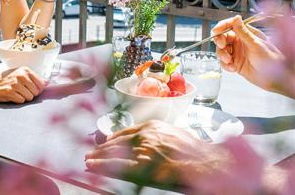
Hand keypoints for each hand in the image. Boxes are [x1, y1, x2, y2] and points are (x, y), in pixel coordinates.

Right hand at [0, 66, 46, 103]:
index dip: (37, 90)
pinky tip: (10, 96)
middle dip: (30, 94)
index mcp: (25, 70)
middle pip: (36, 92)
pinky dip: (17, 100)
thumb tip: (48, 82)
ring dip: (23, 98)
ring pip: (29, 97)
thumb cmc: (3, 79)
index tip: (30, 90)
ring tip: (14, 93)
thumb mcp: (19, 74)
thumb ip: (33, 78)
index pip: (41, 84)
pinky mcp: (9, 92)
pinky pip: (21, 101)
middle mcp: (22, 76)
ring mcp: (16, 84)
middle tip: (19, 91)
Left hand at [85, 120, 225, 184]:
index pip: (128, 131)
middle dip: (103, 148)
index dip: (115, 138)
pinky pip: (117, 167)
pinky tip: (92, 167)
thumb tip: (156, 140)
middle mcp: (145, 135)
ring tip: (88, 159)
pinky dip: (102, 166)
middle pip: (118, 142)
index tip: (107, 142)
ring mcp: (142, 151)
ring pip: (114, 153)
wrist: (205, 163)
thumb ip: (162, 135)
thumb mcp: (177, 134)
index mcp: (154, 126)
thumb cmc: (196, 151)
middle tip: (91, 151)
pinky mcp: (142, 167)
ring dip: (99, 156)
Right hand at [213, 15, 284, 88]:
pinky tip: (233, 69)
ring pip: (221, 50)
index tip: (216, 31)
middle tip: (222, 46)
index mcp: (246, 33)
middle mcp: (240, 41)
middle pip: (222, 37)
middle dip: (220, 42)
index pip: (230, 25)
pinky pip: (224, 62)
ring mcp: (237, 53)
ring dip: (222, 55)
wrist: (275, 79)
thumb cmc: (271, 59)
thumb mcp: (256, 45)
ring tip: (229, 61)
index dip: (221, 26)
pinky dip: (225, 65)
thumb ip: (244, 32)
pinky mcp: (235, 64)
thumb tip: (236, 18)